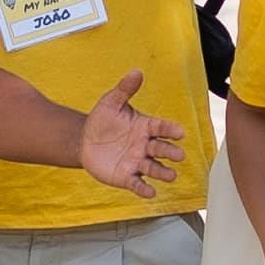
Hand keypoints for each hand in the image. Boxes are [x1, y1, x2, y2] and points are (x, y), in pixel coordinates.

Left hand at [80, 68, 185, 196]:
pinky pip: (137, 183)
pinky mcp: (127, 177)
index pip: (161, 128)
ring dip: (163, 172)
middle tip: (179, 155)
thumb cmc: (102, 120)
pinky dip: (144, 189)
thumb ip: (125, 89)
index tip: (180, 132)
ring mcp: (137, 162)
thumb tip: (137, 71)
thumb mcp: (111, 102)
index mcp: (145, 127)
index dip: (171, 130)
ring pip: (154, 168)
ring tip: (171, 176)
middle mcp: (145, 146)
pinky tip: (150, 192)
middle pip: (161, 149)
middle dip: (170, 152)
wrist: (84, 141)